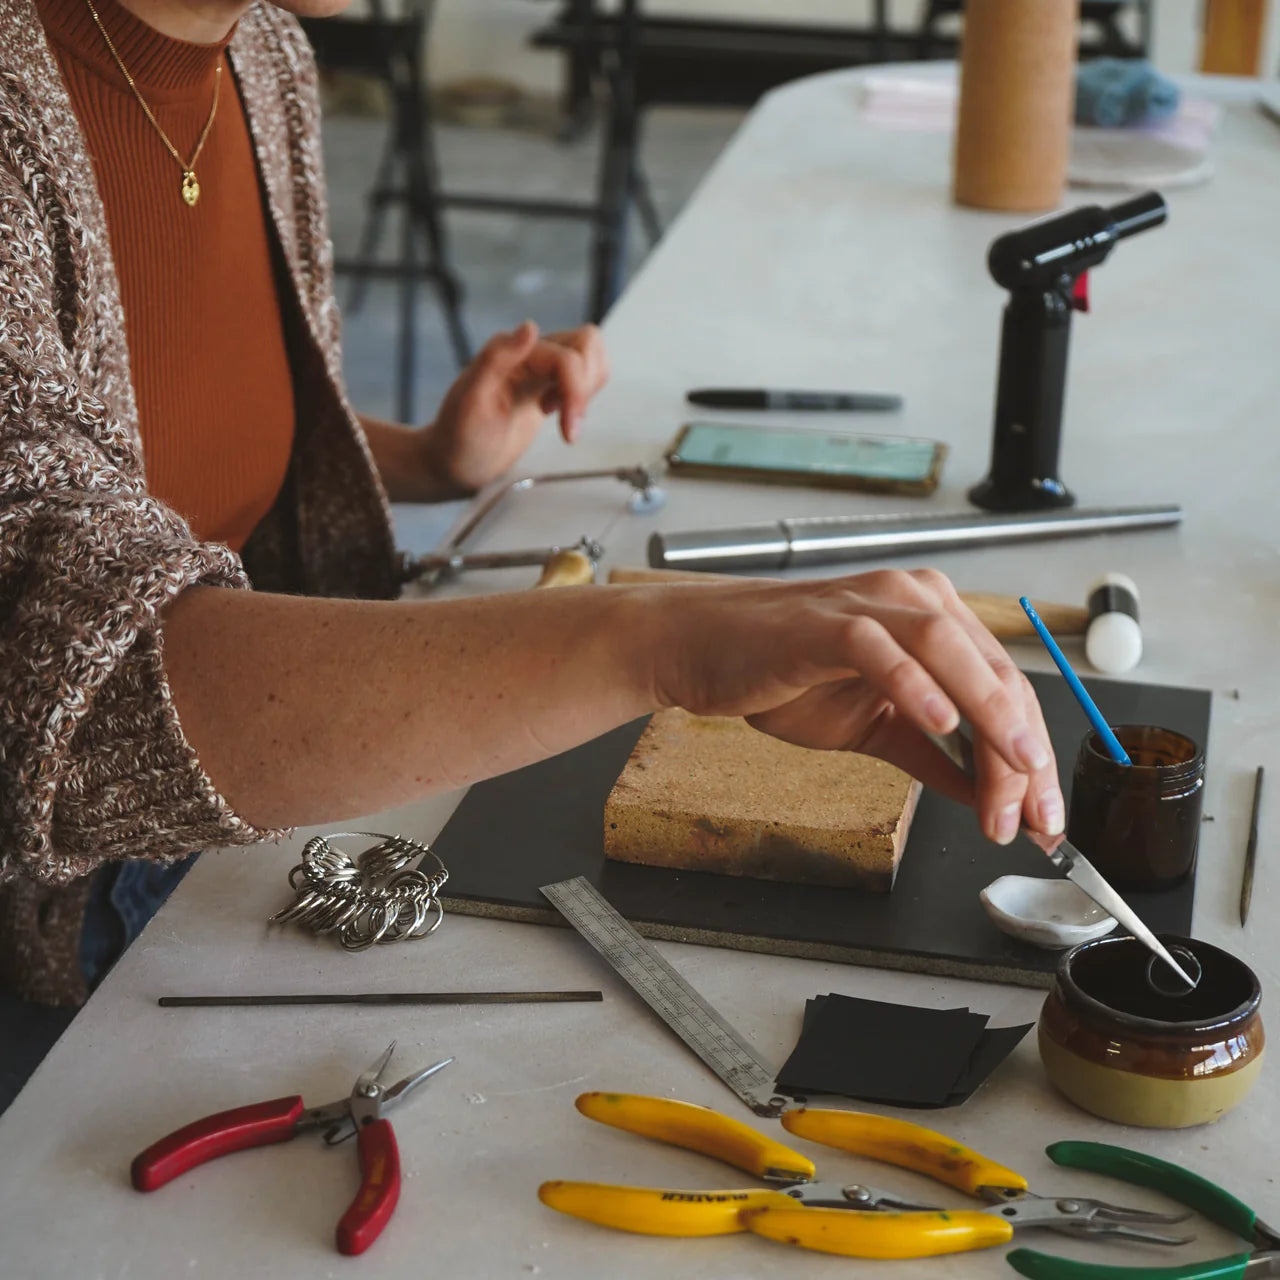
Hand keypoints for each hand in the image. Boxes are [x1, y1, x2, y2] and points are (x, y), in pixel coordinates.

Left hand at [421, 321, 608, 494]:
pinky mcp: (547, 385)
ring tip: (566, 417)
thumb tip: (530, 327)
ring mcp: (540, 368)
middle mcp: (528, 353)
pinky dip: (584, 392)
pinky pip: (583, 372)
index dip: (575, 392)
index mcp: (510, 353)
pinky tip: (560, 414)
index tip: (568, 432)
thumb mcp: (471, 401)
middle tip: (570, 423)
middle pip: (586, 343)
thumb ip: (496, 358)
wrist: (455, 463)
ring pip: (589, 354)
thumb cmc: (458, 439)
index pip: (566, 358)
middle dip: (587, 385)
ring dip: (590, 386)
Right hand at [637, 568, 1063, 843]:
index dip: (1033, 756)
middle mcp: (915, 599)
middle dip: (1020, 752)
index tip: (1042, 817)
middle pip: (992, 673)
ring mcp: (872, 605)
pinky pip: (879, 648)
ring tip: (1013, 771)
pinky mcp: (826, 622)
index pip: (1005, 688)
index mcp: (935, 620)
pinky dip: (914, 684)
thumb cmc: (783, 674)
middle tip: (1029, 818)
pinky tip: (940, 724)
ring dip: (988, 715)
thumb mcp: (874, 727)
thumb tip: (987, 797)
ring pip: (950, 650)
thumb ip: (933, 758)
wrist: (705, 649)